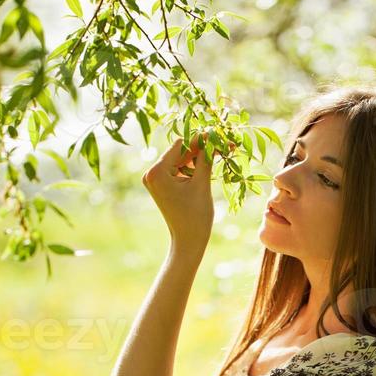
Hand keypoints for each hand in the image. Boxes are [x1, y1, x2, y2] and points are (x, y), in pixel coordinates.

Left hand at [142, 133, 219, 248]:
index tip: (219, 135)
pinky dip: (192, 167)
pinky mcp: (161, 184)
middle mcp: (151, 173)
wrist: (188, 241)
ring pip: (180, 159)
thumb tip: (213, 137)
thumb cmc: (196, 216)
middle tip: (224, 145)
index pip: (181, 145)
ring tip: (220, 154)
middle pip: (180, 151)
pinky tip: (207, 166)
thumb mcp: (202, 184)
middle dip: (201, 148)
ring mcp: (155, 179)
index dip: (201, 139)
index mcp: (157, 172)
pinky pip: (178, 168)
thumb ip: (206, 158)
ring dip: (198, 157)